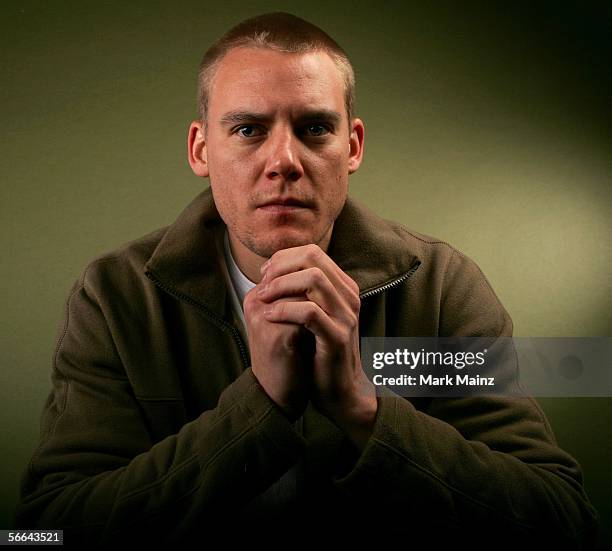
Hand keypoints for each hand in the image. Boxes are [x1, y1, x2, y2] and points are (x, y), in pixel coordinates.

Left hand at [257, 244, 377, 448]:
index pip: (312, 252)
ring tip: (262, 298)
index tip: (264, 274)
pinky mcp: (337, 337)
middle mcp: (349, 296)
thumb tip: (272, 268)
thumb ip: (303, 291)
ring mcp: (346, 316)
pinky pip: (309, 312)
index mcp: (344, 287)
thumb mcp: (314, 315)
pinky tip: (269, 316)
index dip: (283, 258)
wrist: (340, 391)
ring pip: (313, 279)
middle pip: (312, 258)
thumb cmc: (320, 353)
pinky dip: (284, 309)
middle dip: (280, 266)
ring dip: (280, 285)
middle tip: (261, 283)